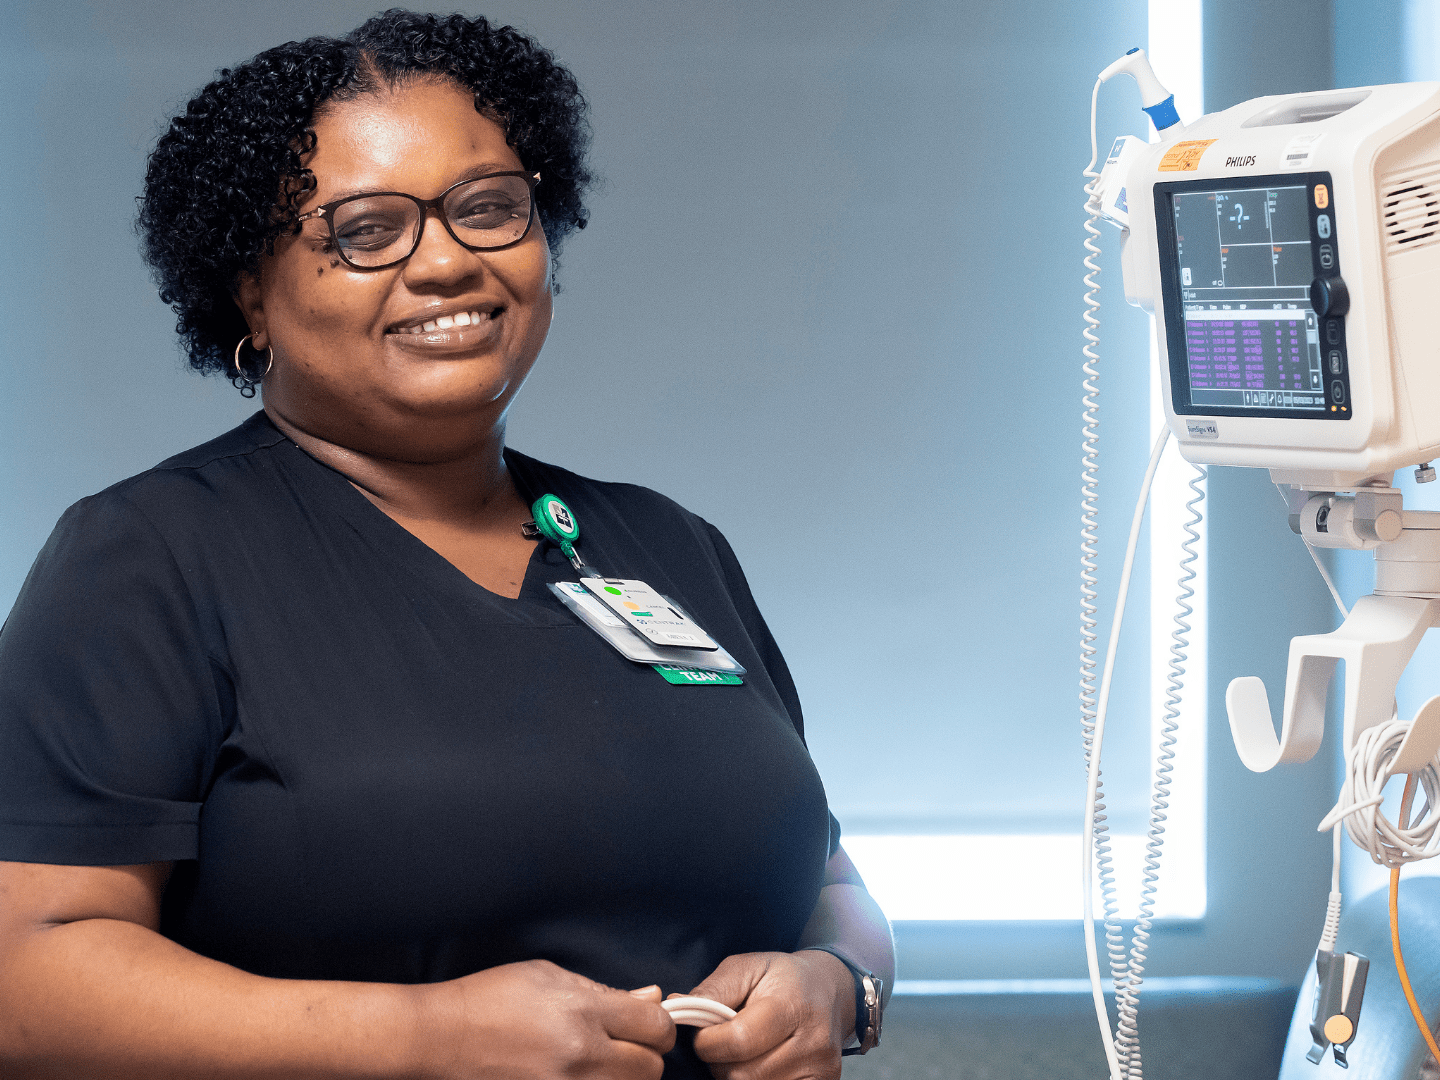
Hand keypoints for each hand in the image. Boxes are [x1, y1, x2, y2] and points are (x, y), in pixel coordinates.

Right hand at [414, 959, 674, 1079]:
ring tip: (598, 1064)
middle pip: (652, 1069)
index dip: (658, 1025)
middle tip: (622, 1048)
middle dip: (645, 1056)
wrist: (440, 1039)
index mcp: (583, 1012)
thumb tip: (653, 997)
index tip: (645, 1025)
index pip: (657, 1026)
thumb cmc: (492, 998)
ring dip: (623, 1078)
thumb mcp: (549, 977)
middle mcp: (581, 1056)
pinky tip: (580, 1076)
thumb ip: (605, 991)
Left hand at [681, 951, 853, 1079]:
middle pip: (744, 1074)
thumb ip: (712, 990)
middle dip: (720, 1064)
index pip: (738, 1040)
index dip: (708, 1043)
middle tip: (722, 1046)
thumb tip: (676, 1008)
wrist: (828, 990)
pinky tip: (758, 1065)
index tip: (703, 1035)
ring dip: (736, 1076)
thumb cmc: (781, 978)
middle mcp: (814, 1040)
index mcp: (793, 1002)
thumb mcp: (746, 968)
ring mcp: (822, 1068)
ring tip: (742, 1054)